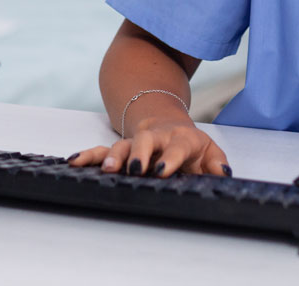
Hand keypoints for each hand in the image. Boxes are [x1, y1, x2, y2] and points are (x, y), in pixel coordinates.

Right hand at [68, 118, 230, 178]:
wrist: (168, 122)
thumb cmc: (190, 145)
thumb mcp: (209, 152)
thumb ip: (217, 165)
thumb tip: (224, 175)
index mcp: (180, 138)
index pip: (177, 146)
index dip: (170, 157)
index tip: (162, 170)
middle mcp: (156, 137)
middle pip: (145, 140)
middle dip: (138, 154)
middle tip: (134, 169)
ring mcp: (136, 141)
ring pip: (121, 145)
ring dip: (113, 156)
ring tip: (106, 169)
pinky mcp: (121, 148)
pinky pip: (102, 150)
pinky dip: (88, 155)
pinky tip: (74, 161)